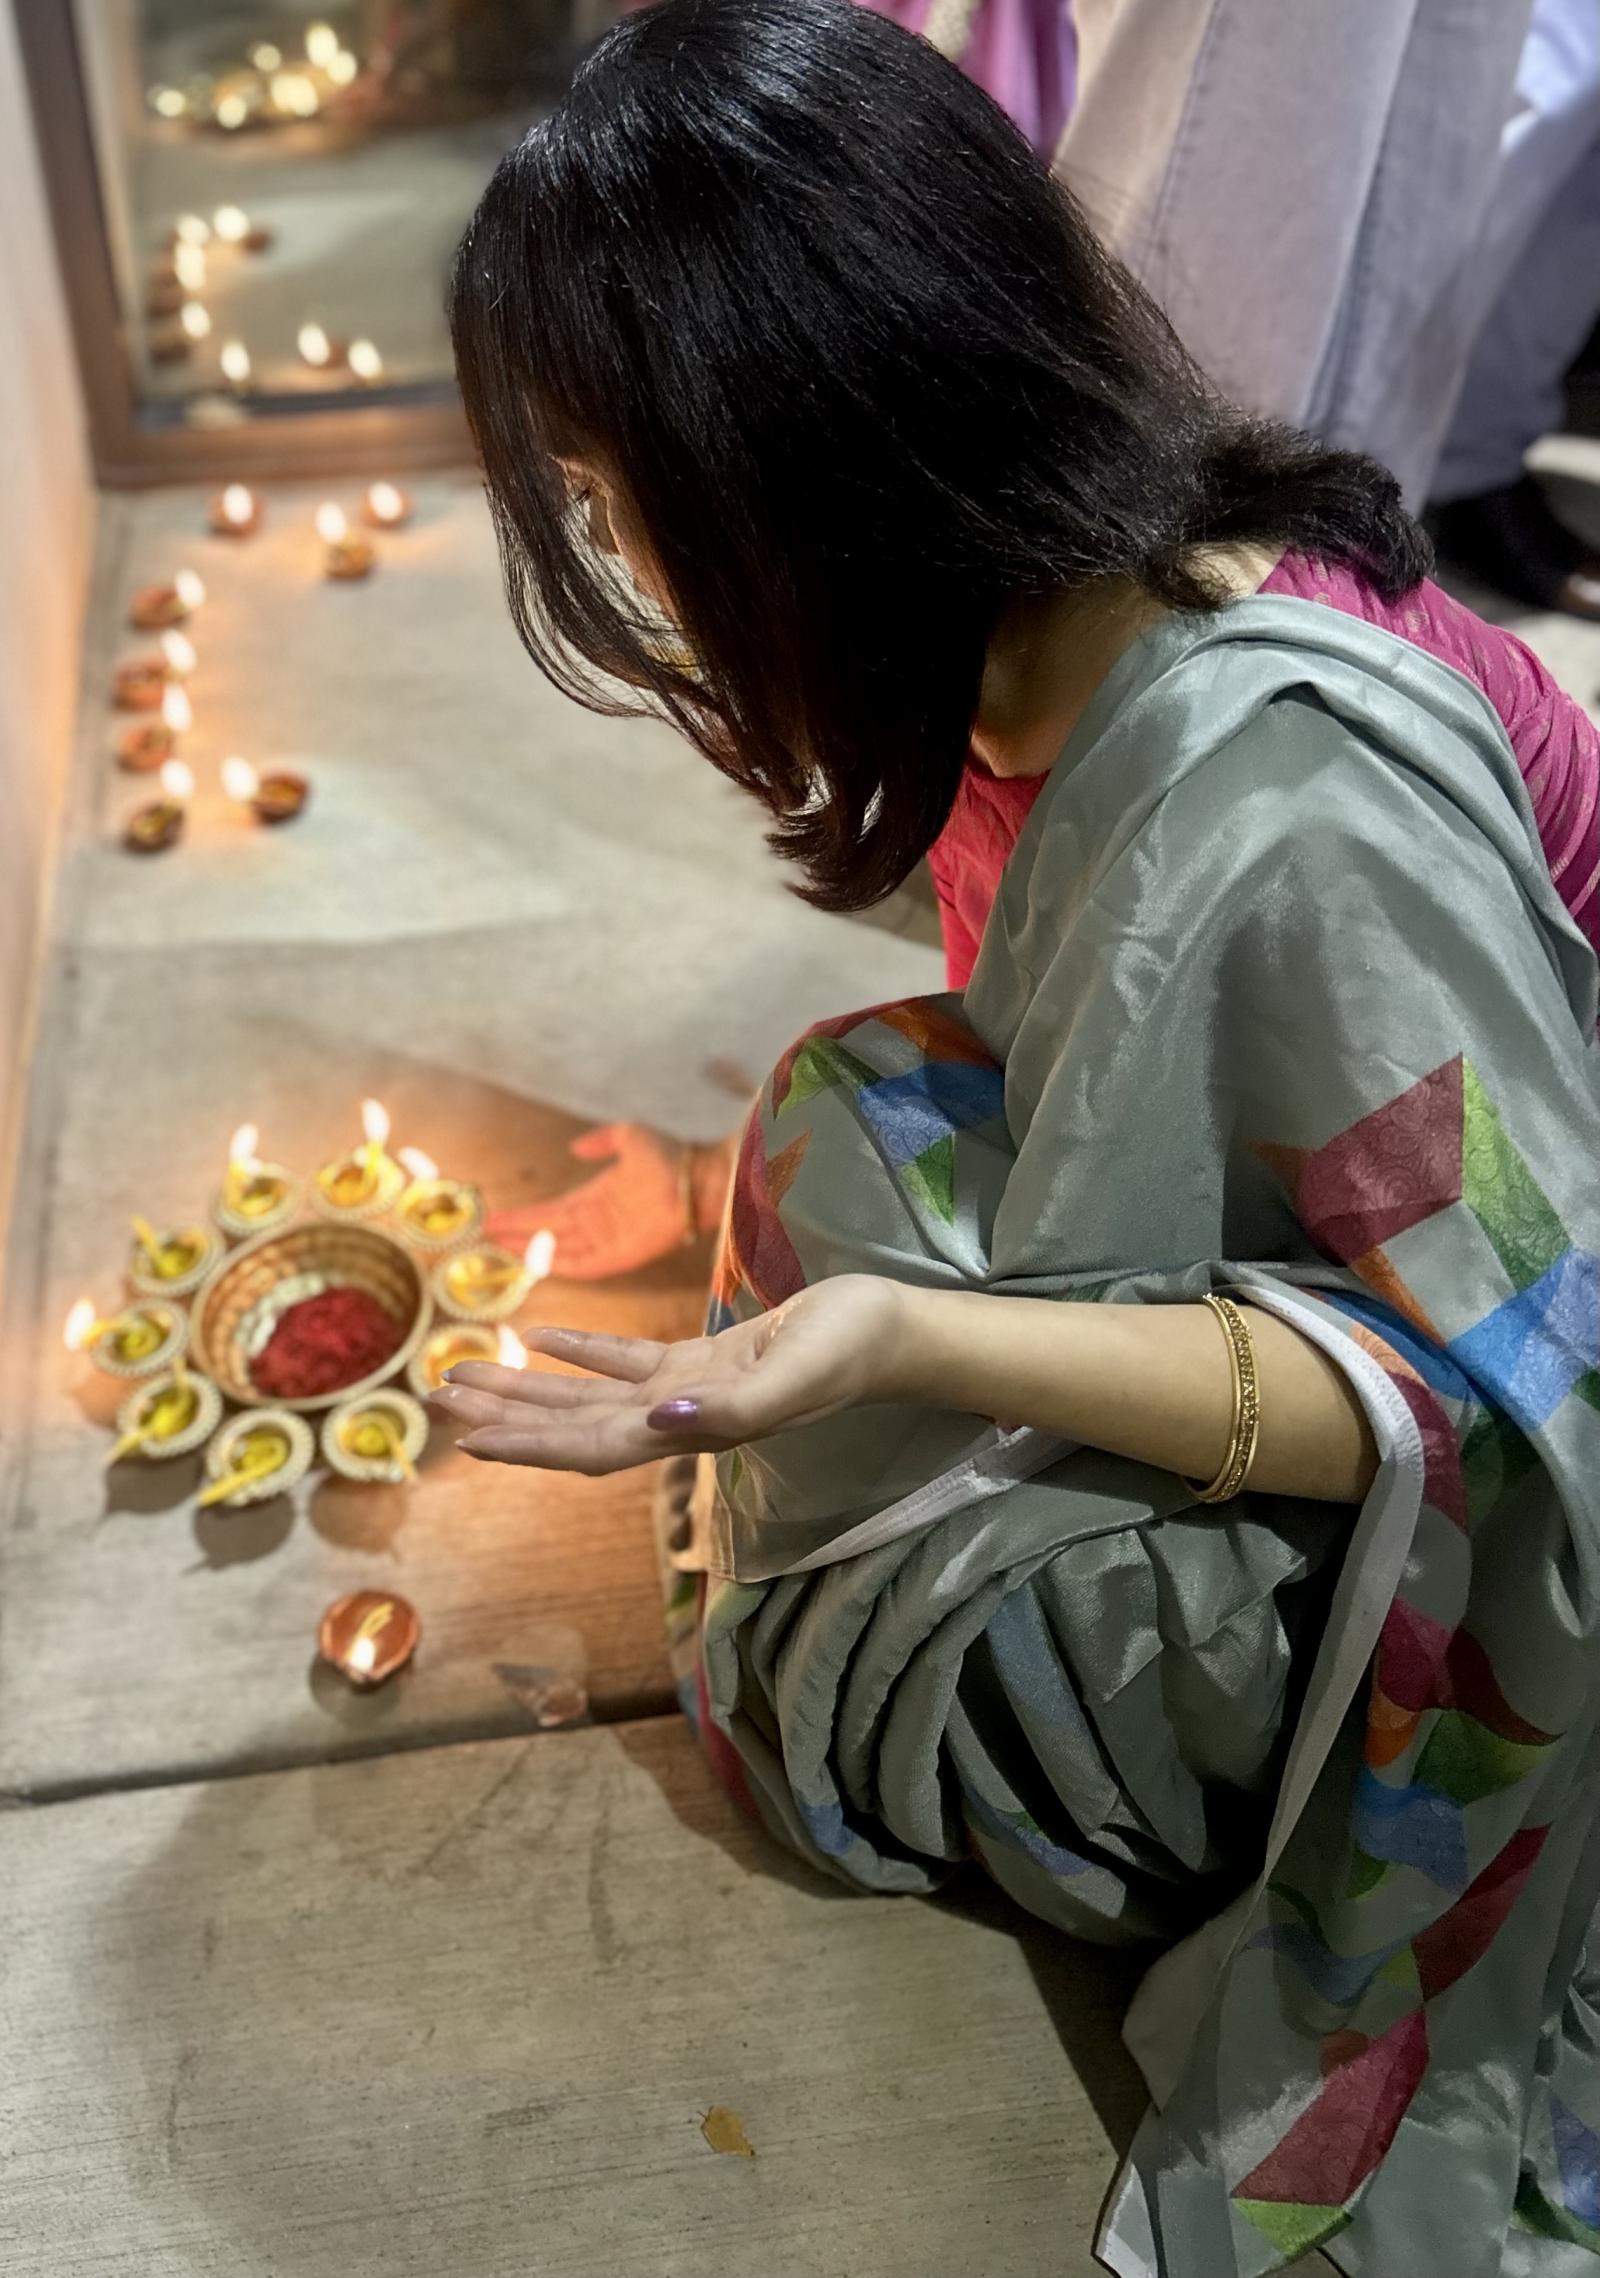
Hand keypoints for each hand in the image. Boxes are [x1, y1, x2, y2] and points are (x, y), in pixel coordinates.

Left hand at [426, 1275, 912, 1474]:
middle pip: (574, 1428)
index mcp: (693, 1430)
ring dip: (528, 1389)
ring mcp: (690, 1390)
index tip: (468, 1442)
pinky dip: (581, 1352)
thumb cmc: (851, 1349)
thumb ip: (731, 1408)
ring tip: (466, 1373)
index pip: (593, 1448)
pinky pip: (627, 1360)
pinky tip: (541, 1338)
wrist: (895, 1333)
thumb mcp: (794, 1375)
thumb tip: (661, 1417)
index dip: (529, 1448)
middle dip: (506, 1418)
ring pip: (590, 1396)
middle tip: (437, 1397)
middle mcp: (679, 1420)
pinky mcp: (705, 1360)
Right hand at [485, 1123, 725, 1281]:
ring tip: (497, 1248)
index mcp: (597, 1196)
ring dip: (531, 1250)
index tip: (493, 1216)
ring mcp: (608, 1240)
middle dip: (515, 1234)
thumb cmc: (671, 1156)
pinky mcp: (621, 1256)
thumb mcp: (630, 1136)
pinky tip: (536, 1265)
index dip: (522, 1215)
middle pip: (547, 1232)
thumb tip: (575, 1148)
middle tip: (481, 1237)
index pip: (551, 1211)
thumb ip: (602, 1140)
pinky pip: (585, 1265)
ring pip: (559, 1249)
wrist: (700, 1179)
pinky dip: (561, 1265)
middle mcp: (598, 1221)